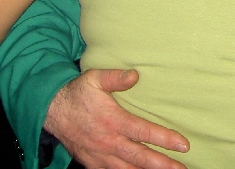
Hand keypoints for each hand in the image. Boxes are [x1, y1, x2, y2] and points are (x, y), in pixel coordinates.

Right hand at [44, 69, 189, 168]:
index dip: (165, 139)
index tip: (183, 145)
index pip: (144, 133)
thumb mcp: (94, 78)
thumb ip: (115, 77)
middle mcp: (108, 142)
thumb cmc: (77, 93)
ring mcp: (99, 155)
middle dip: (162, 164)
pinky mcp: (92, 163)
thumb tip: (135, 75)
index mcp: (112, 121)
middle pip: (140, 157)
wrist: (50, 111)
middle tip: (181, 168)